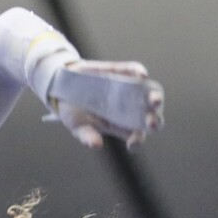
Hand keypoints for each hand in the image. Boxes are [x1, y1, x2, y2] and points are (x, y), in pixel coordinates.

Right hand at [48, 60, 164, 149]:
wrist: (62, 88)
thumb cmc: (74, 113)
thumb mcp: (78, 127)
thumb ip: (87, 136)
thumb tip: (96, 145)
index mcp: (122, 126)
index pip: (137, 136)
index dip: (137, 141)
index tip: (131, 143)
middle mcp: (131, 109)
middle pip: (151, 117)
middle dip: (154, 121)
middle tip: (151, 123)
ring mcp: (129, 90)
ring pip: (150, 94)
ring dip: (155, 97)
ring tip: (154, 100)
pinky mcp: (123, 72)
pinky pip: (135, 71)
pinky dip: (139, 72)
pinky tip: (140, 75)